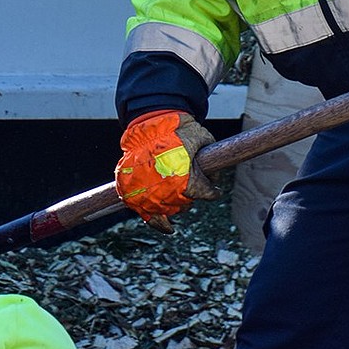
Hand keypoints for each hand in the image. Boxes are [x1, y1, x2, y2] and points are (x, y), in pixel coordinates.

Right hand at [115, 110, 219, 233]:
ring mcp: (148, 193)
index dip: (212, 190)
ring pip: (168, 210)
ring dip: (175, 205)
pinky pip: (147, 214)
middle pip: (186, 204)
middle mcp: (168, 190)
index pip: (205, 192)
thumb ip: (212, 158)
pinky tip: (167, 226)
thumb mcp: (202, 137)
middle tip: (192, 185)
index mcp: (187, 179)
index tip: (215, 190)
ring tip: (178, 197)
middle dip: (192, 195)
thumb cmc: (177, 129)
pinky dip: (157, 222)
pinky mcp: (133, 192)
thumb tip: (215, 176)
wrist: (149, 122)